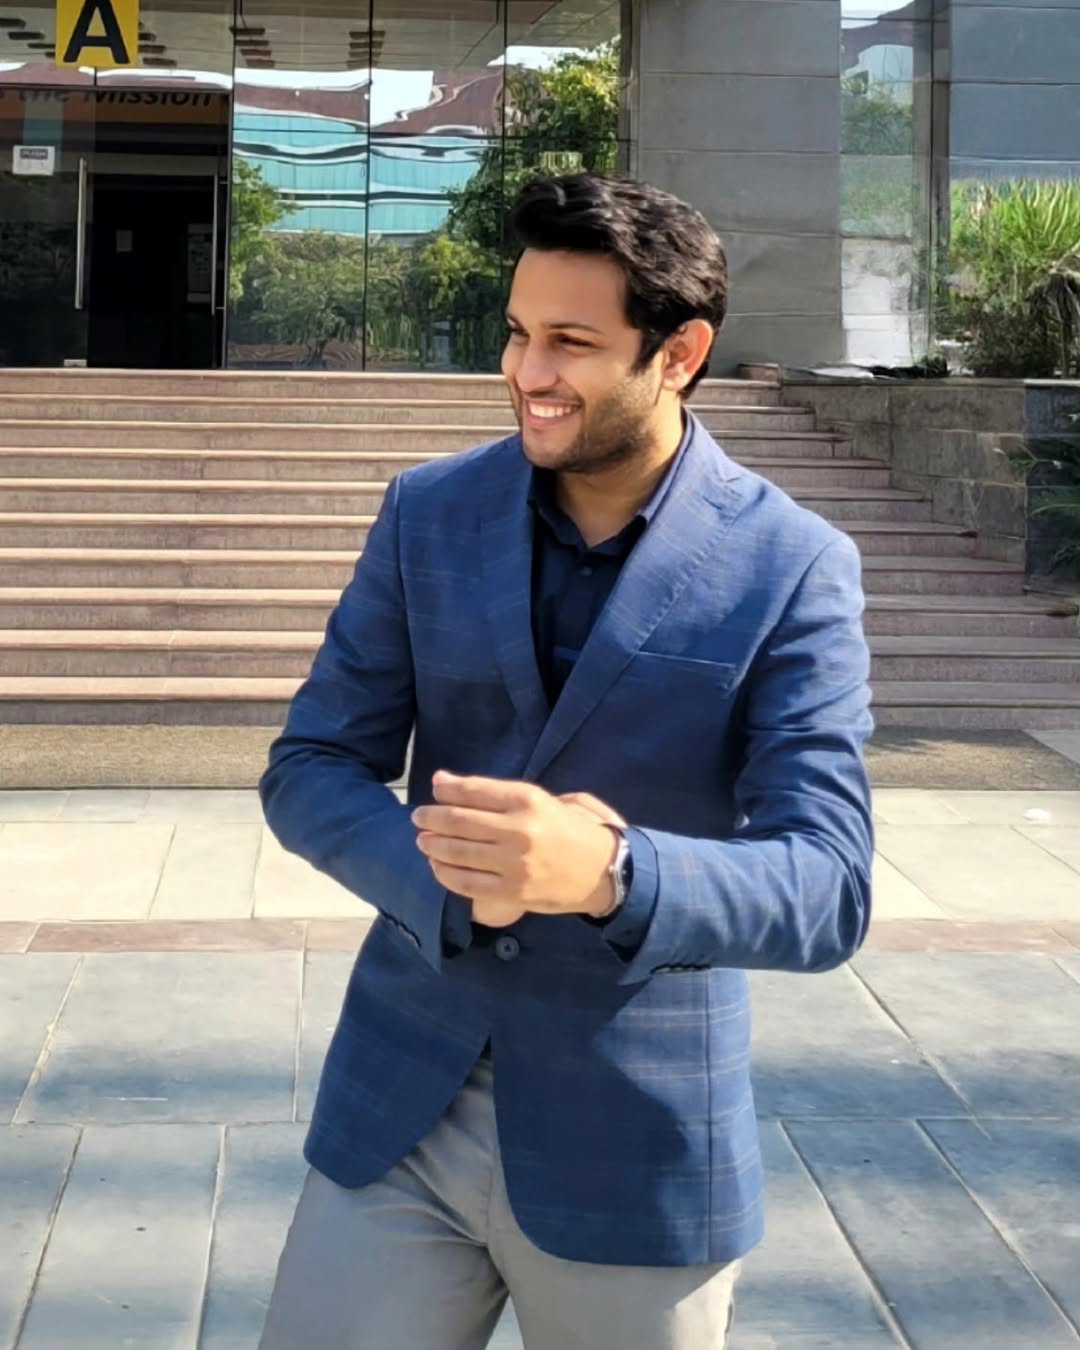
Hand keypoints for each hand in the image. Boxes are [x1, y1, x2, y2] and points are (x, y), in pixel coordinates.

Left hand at [412, 772, 620, 926]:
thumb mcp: (541, 798)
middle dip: (431, 818)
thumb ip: (494, 791)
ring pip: (457, 853)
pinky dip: (445, 874)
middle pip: (458, 821)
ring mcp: (514, 864)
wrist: (604, 871)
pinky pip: (466, 884)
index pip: (472, 791)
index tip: (433, 790)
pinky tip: (438, 866)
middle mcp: (519, 830)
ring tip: (423, 841)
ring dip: (433, 846)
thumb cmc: (571, 829)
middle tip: (419, 818)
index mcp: (528, 799)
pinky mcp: (512, 892)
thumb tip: (443, 782)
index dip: (445, 790)